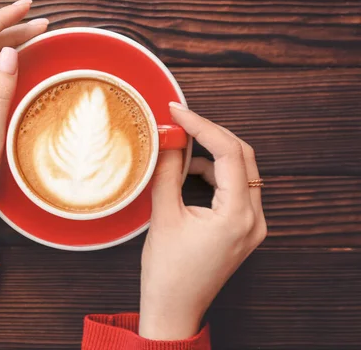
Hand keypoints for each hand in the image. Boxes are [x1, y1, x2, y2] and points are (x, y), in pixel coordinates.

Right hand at [139, 102, 266, 339]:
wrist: (174, 307)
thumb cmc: (168, 271)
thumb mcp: (163, 216)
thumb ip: (168, 172)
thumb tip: (169, 138)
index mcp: (238, 216)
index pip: (229, 153)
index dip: (202, 126)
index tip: (177, 112)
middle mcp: (254, 218)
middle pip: (242, 156)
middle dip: (211, 134)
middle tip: (181, 121)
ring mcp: (252, 224)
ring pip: (241, 170)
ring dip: (211, 154)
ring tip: (179, 150)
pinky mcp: (244, 227)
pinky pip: (235, 187)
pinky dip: (213, 173)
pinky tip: (188, 173)